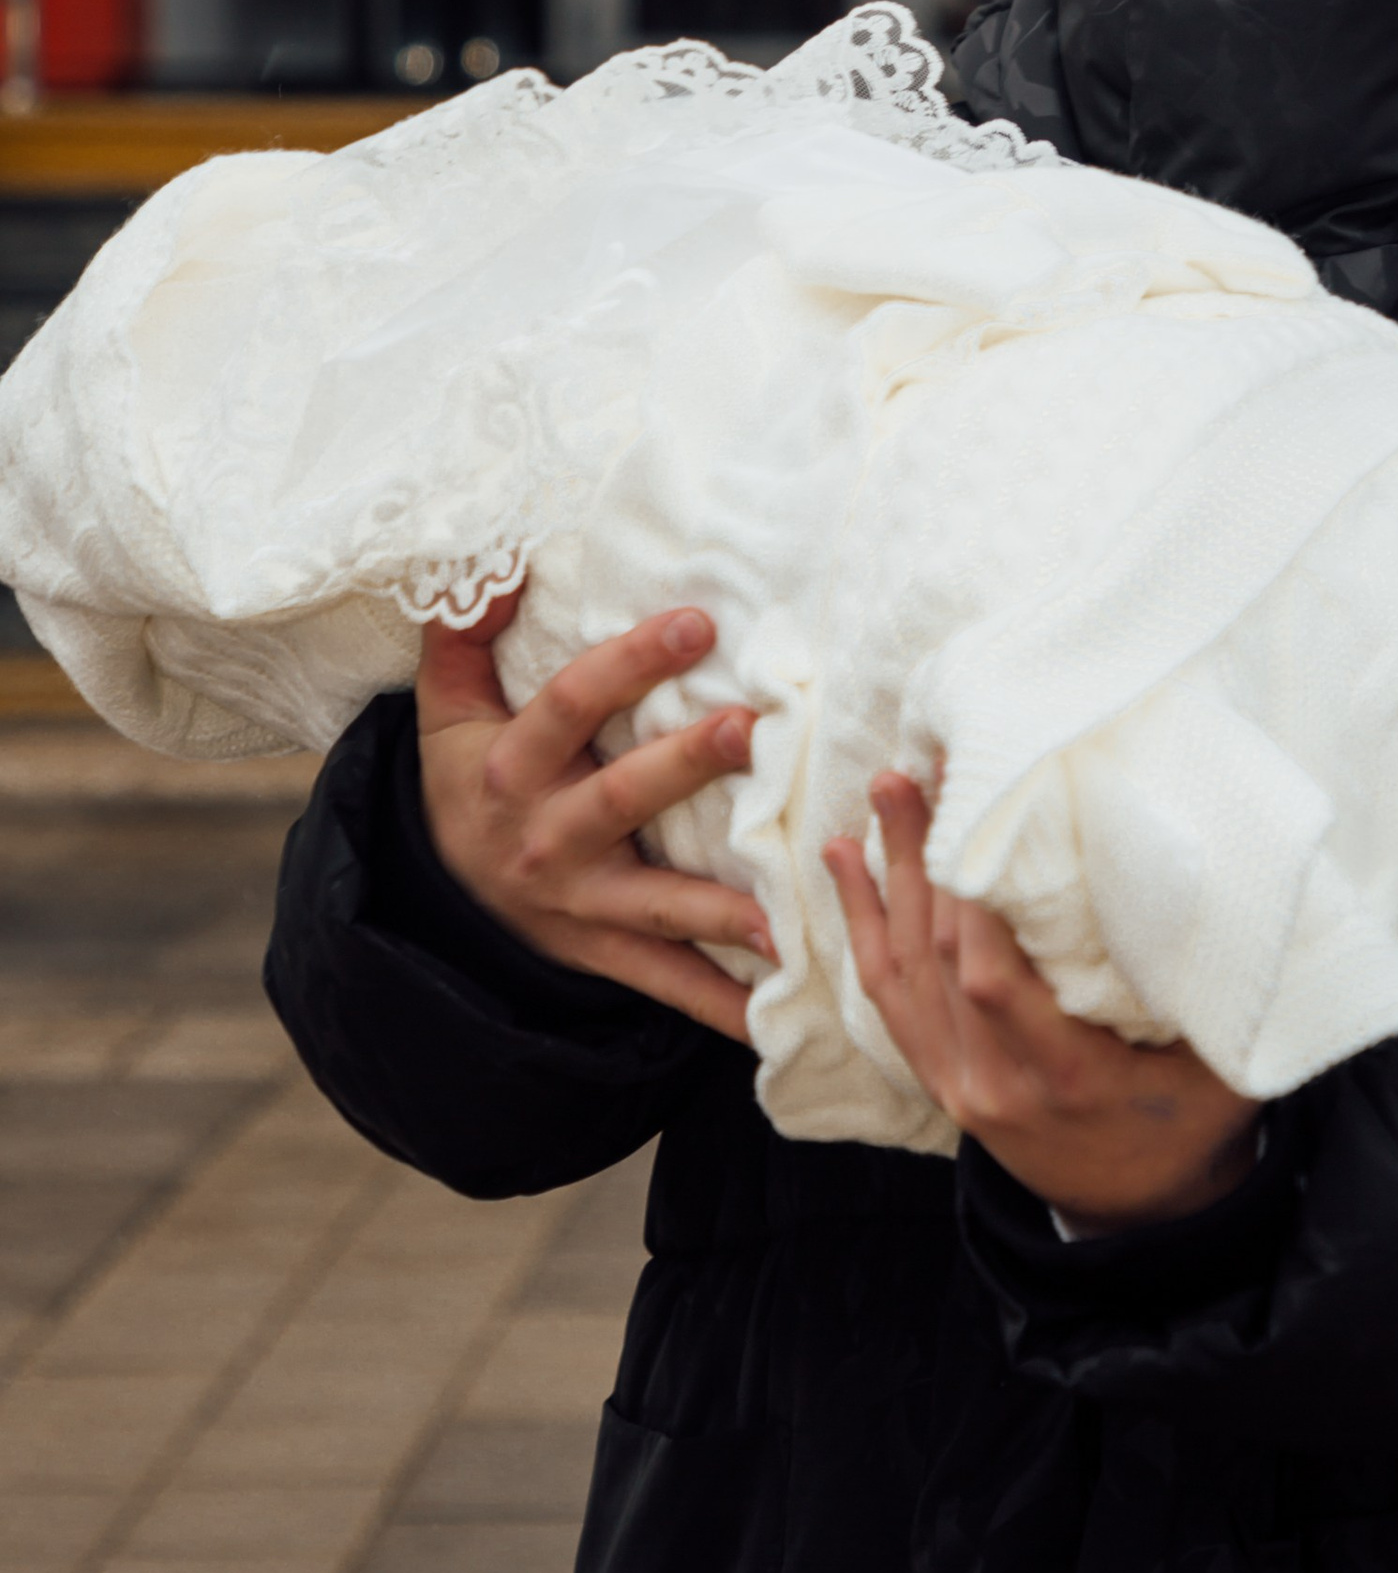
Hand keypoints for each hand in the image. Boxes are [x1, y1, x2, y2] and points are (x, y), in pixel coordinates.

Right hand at [416, 595, 774, 1042]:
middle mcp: (542, 839)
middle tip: (750, 729)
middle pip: (619, 798)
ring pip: (653, 905)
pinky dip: (721, 1002)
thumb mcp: (447, 706)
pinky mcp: (603, 953)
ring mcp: (576, 906)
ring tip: (785, 908)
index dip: (628, 663)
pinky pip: (666, 982)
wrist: (438, 893)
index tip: (697, 622)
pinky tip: (777, 1012)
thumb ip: (468, 633)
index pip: (567, 705)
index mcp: (508, 766)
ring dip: (720, 908)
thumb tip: (504, 560)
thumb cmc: (467, 773)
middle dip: (684, 765)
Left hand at [826, 772, 1260, 1229]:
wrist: (1141, 1220)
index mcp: (1065, 1077)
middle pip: (939, 958)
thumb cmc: (1192, 1130)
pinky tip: (846, 861)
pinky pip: (887, 996)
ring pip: (905, 969)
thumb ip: (1210, 996)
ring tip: (887, 789)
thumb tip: (1226, 887)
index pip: (992, 979)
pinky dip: (864, 923)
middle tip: (927, 767)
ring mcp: (958, 1085)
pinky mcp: (940, 1079)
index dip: (974, 896)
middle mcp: (994, 1083)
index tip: (983, 809)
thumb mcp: (1225, 1073)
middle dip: (929, 856)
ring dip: (890, 873)